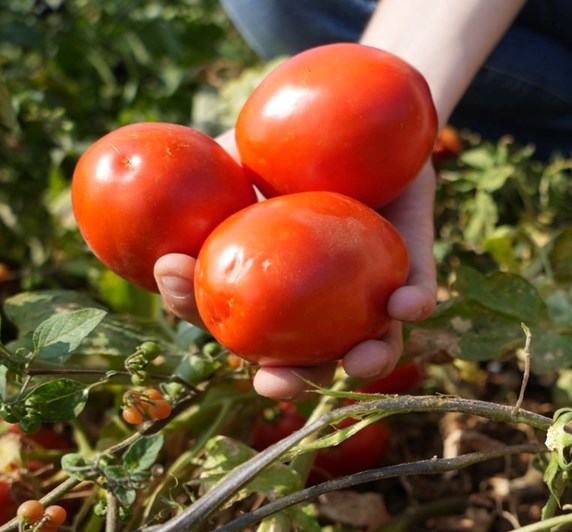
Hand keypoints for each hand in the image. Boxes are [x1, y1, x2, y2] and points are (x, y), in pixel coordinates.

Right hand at [154, 134, 437, 399]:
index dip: (196, 313)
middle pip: (303, 359)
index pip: (223, 315)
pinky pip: (421, 290)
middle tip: (275, 381)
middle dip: (288, 380)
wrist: (362, 110)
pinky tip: (405, 304)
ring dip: (368, 362)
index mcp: (265, 285)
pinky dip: (416, 302)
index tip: (179, 289)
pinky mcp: (415, 265)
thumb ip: (199, 185)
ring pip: (374, 344)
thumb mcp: (233, 155)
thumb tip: (150, 210)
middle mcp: (319, 302)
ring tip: (359, 361)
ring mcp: (370, 289)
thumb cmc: (284, 137)